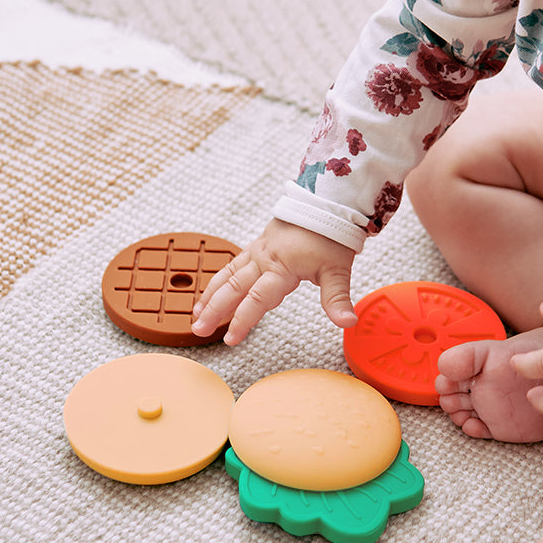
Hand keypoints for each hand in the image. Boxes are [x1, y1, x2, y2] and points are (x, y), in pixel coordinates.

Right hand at [191, 219, 356, 344]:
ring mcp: (258, 251)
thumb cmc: (331, 235)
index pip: (257, 299)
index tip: (231, 339)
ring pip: (228, 275)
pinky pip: (232, 264)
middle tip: (198, 329)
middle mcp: (264, 259)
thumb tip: (347, 322)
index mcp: (282, 266)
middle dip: (214, 310)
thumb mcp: (338, 268)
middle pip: (234, 288)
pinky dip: (218, 280)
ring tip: (195, 314)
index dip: (243, 320)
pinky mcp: (257, 246)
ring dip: (210, 295)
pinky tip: (210, 292)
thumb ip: (338, 298)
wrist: (325, 203)